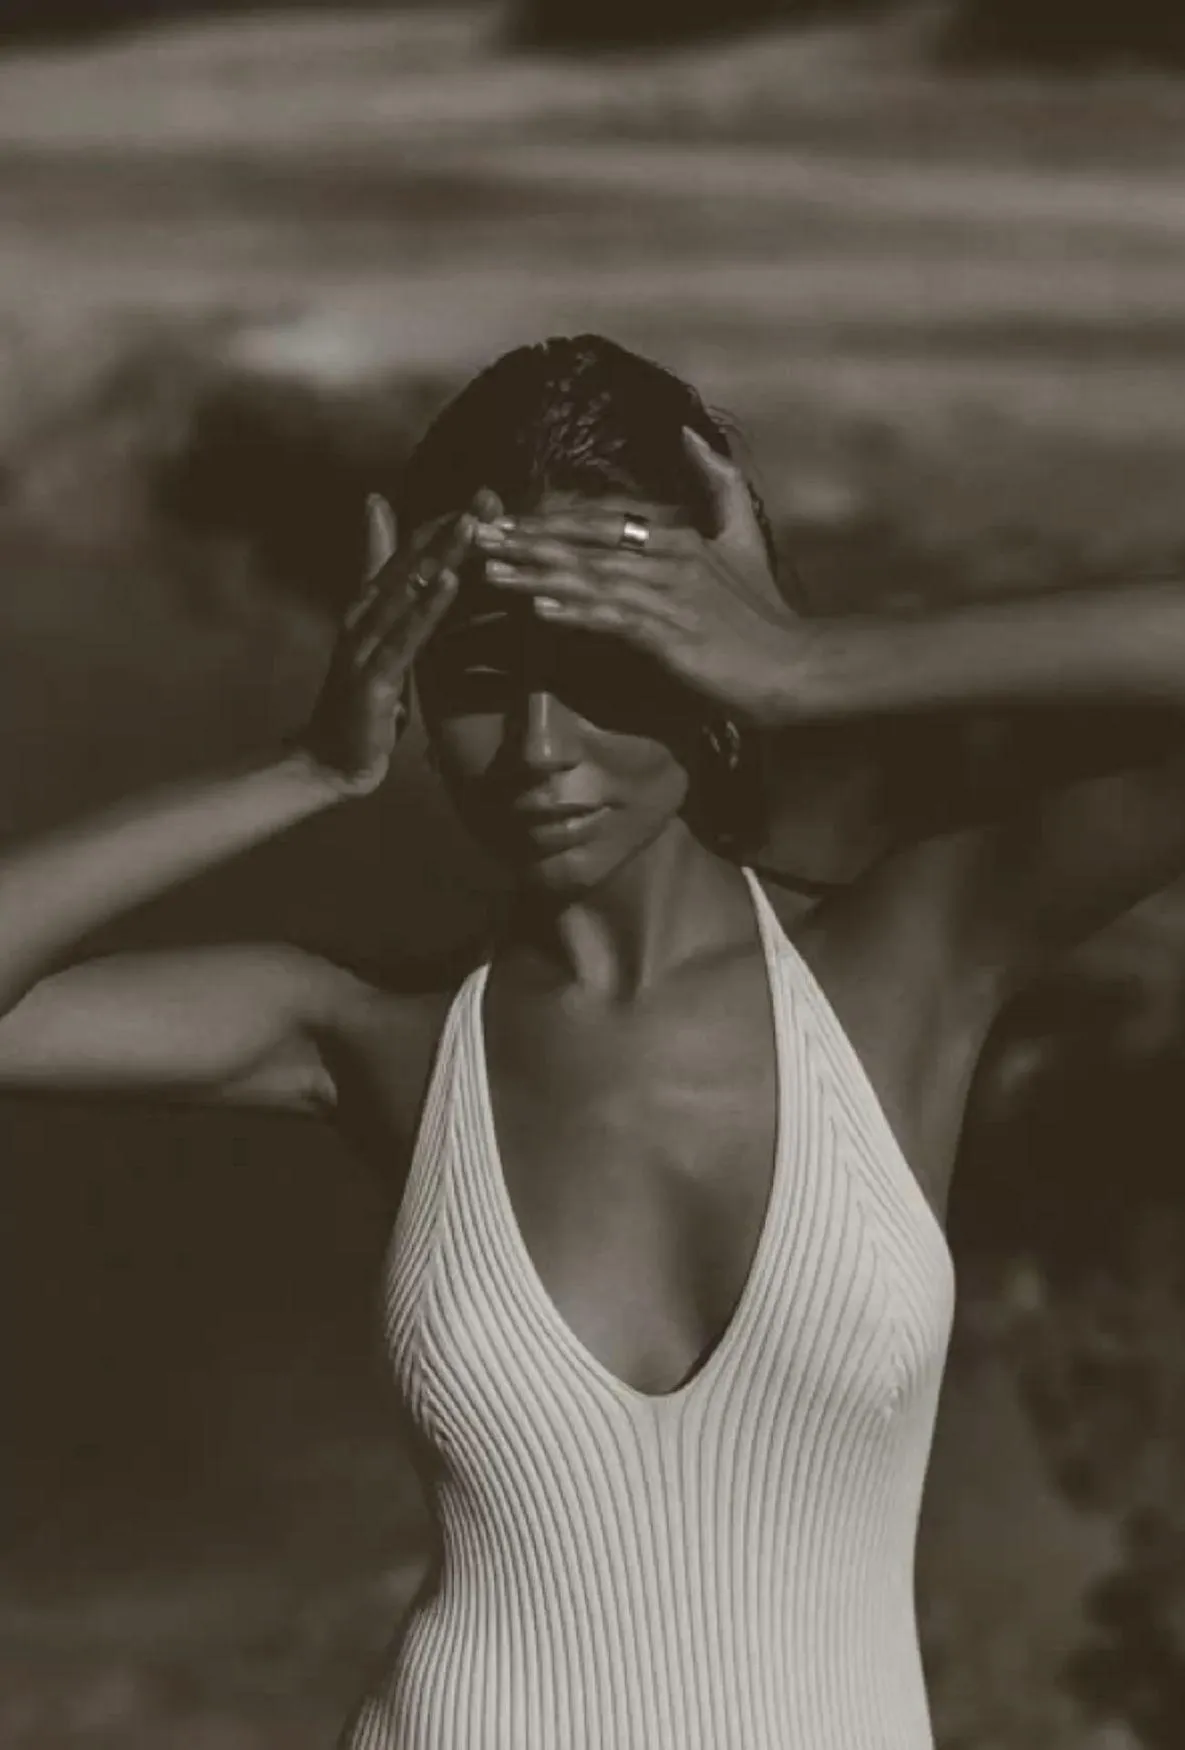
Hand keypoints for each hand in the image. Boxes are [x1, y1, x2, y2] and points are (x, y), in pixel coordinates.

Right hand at [297, 489, 497, 795]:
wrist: (331, 761)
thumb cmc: (363, 703)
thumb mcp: (387, 649)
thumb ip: (399, 611)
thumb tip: (421, 591)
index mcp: (371, 609)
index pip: (411, 556)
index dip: (446, 525)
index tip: (486, 497)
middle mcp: (364, 616)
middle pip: (412, 563)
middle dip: (452, 528)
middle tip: (488, 494)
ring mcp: (365, 645)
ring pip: (409, 591)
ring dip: (444, 554)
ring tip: (475, 523)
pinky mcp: (372, 678)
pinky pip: (406, 636)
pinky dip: (428, 606)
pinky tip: (450, 581)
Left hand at [472, 428, 807, 725]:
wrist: (793, 666)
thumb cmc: (760, 611)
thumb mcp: (738, 539)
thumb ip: (715, 485)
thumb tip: (687, 435)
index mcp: (676, 534)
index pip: (598, 518)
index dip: (546, 518)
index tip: (499, 518)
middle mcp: (669, 556)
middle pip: (584, 541)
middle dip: (526, 538)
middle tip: (473, 535)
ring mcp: (670, 596)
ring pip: (590, 577)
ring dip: (535, 573)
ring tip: (489, 570)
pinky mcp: (673, 636)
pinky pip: (613, 619)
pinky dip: (575, 611)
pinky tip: (539, 608)